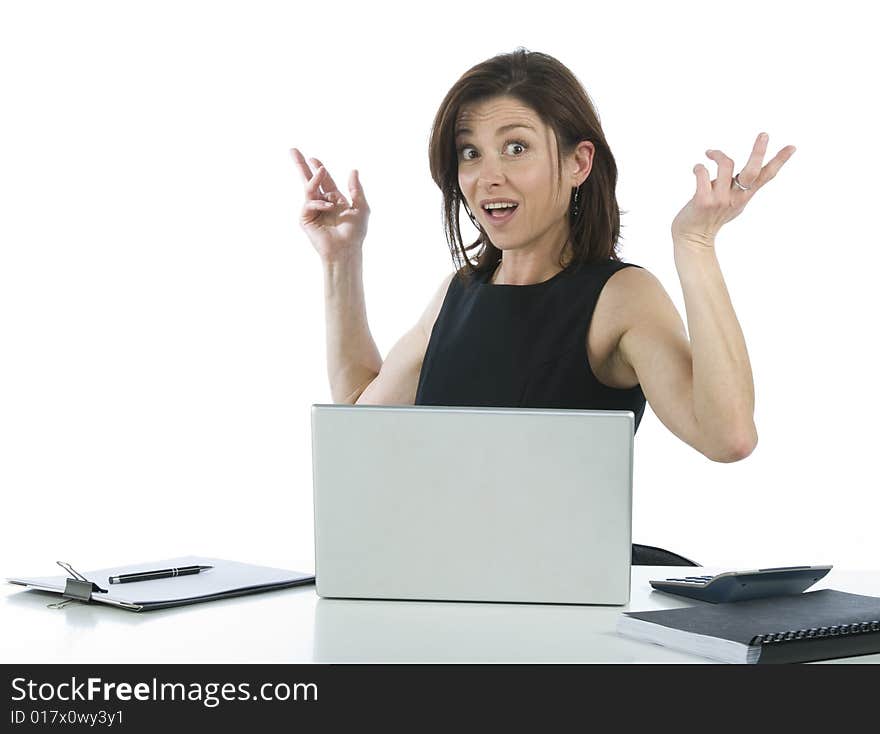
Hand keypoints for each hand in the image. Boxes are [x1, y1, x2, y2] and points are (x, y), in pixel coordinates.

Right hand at [290, 148, 369, 262]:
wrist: (346, 250)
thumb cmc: (355, 232)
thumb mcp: (361, 208)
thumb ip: (356, 189)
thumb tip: (353, 170)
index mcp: (335, 200)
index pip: (325, 181)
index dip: (319, 169)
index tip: (313, 158)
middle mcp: (322, 203)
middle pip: (309, 181)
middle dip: (301, 166)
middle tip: (293, 150)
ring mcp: (313, 211)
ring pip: (309, 188)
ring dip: (315, 178)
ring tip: (320, 170)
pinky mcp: (306, 219)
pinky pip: (309, 203)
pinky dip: (319, 203)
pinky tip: (329, 207)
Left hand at [671, 132, 795, 246]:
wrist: (692, 238)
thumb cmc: (710, 218)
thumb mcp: (732, 205)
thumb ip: (738, 189)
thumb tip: (739, 173)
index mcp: (744, 196)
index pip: (766, 177)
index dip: (779, 161)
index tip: (792, 147)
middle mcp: (735, 197)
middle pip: (752, 171)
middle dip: (759, 151)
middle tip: (764, 134)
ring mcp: (719, 199)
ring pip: (726, 165)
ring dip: (717, 154)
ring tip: (709, 153)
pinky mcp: (703, 200)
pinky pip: (703, 173)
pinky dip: (699, 167)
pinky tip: (697, 168)